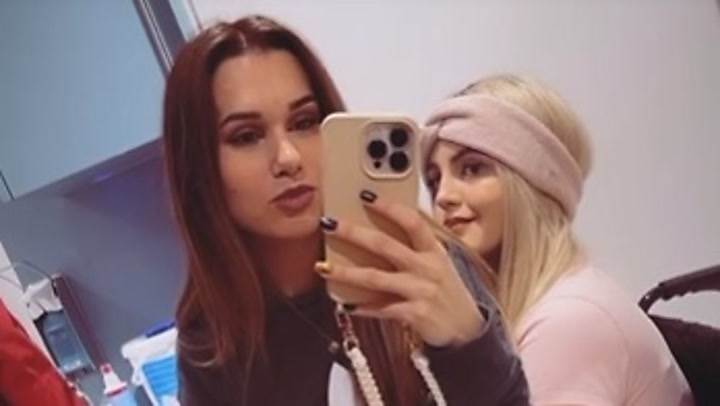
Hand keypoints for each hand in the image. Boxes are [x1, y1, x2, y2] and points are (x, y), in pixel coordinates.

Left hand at [316, 189, 484, 347]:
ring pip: (375, 278)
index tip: (365, 195)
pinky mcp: (414, 314)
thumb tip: (381, 230)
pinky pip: (381, 309)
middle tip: (328, 223)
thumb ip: (416, 248)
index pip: (411, 221)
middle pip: (384, 245)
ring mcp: (420, 291)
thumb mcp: (439, 264)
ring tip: (323, 267)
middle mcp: (427, 267)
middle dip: (353, 233)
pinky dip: (362, 307)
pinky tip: (346, 305)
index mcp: (434, 250)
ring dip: (345, 272)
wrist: (466, 329)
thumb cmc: (447, 291)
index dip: (389, 207)